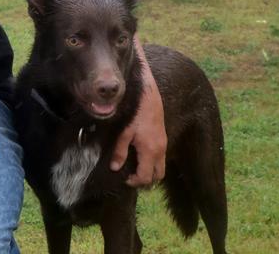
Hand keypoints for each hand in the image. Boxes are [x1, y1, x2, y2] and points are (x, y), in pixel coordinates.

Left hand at [110, 71, 166, 186]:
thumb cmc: (135, 113)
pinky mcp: (164, 138)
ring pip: (161, 167)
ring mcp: (164, 145)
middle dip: (146, 180)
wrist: (148, 96)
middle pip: (158, 176)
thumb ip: (120, 151)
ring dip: (151, 171)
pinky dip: (153, 162)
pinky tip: (142, 155)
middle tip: (132, 176)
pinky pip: (162, 158)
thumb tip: (114, 168)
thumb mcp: (124, 132)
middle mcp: (160, 151)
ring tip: (136, 167)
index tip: (124, 178)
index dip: (134, 182)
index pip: (145, 177)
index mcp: (150, 151)